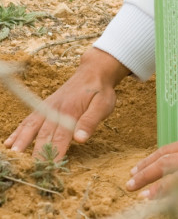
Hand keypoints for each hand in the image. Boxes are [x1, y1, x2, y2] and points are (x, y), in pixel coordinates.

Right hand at [4, 47, 129, 159]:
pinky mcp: (44, 106)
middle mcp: (55, 110)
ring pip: (31, 127)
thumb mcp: (103, 104)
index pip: (61, 137)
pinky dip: (18, 131)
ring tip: (13, 157)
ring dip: (21, 142)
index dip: (55, 154)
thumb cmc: (100, 90)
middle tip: (29, 171)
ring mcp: (47, 108)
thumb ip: (91, 121)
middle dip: (36, 154)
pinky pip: (29, 120)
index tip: (50, 169)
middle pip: (43, 135)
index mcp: (70, 111)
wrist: (93, 71)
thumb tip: (80, 139)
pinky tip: (9, 143)